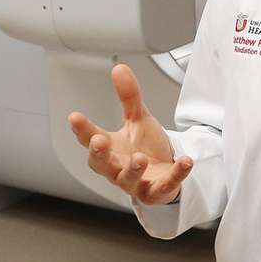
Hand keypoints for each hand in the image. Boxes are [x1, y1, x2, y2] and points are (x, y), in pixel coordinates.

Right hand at [68, 64, 192, 204]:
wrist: (164, 172)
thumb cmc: (144, 148)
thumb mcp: (137, 119)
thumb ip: (128, 97)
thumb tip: (119, 68)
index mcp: (110, 149)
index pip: (90, 140)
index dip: (82, 130)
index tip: (75, 117)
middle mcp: (117, 169)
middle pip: (101, 165)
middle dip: (99, 154)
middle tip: (98, 141)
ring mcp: (136, 183)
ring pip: (128, 181)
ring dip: (133, 170)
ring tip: (140, 157)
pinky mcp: (156, 192)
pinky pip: (165, 186)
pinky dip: (176, 174)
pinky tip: (185, 161)